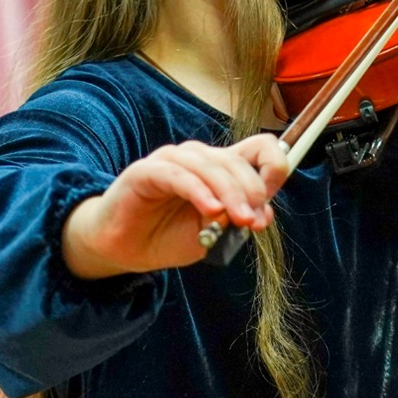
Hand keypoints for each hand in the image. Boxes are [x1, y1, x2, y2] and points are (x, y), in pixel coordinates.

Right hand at [63, 134, 288, 277]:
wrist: (124, 249)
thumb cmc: (167, 237)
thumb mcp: (213, 233)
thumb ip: (235, 220)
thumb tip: (261, 213)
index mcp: (220, 168)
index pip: (259, 147)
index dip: (273, 166)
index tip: (272, 197)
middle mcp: (198, 158)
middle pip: (236, 160)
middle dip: (251, 192)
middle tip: (255, 223)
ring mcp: (172, 160)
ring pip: (210, 166)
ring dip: (231, 194)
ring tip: (241, 221)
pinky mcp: (147, 170)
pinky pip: (179, 176)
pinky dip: (199, 192)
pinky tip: (211, 211)